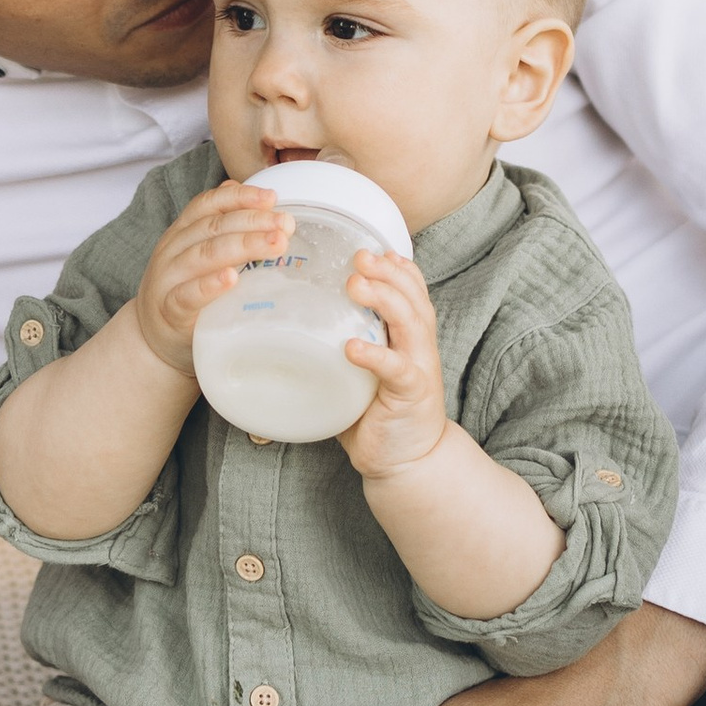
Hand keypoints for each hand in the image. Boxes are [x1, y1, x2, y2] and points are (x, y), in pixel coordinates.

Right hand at [132, 180, 284, 376]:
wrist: (152, 338)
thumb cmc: (187, 292)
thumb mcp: (200, 256)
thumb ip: (224, 231)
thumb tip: (262, 201)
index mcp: (183, 232)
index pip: (209, 203)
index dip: (240, 197)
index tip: (271, 197)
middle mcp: (173, 249)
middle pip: (214, 227)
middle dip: (254, 221)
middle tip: (285, 225)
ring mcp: (168, 279)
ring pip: (205, 255)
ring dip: (243, 246)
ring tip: (275, 245)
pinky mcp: (169, 310)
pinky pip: (187, 295)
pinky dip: (210, 285)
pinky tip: (232, 279)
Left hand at [338, 249, 446, 480]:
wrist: (408, 461)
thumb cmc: (378, 413)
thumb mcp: (363, 370)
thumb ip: (340, 345)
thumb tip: (286, 325)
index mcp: (410, 335)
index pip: (411, 288)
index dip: (396, 264)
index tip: (373, 245)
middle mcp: (419, 345)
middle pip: (412, 295)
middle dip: (387, 271)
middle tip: (358, 255)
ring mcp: (419, 367)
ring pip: (410, 322)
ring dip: (384, 299)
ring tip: (355, 285)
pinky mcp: (410, 393)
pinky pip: (396, 369)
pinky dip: (375, 355)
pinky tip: (351, 347)